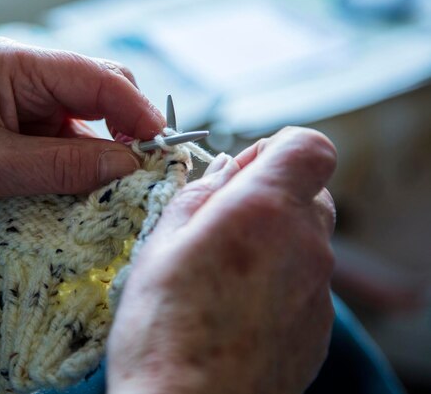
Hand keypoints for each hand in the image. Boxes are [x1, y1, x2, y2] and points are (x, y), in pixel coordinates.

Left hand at [0, 39, 163, 319]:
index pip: (93, 76)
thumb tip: (129, 166)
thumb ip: (63, 165)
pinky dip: (84, 169)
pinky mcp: (20, 143)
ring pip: (87, 125)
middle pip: (97, 93)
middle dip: (126, 127)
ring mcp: (23, 114)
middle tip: (146, 168)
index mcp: (13, 66)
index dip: (134, 108)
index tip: (160, 145)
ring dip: (106, 153)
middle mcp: (23, 83)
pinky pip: (69, 150)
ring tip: (120, 187)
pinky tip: (90, 191)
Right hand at [107, 127, 336, 393]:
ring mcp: (318, 291)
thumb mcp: (161, 243)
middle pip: (312, 194)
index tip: (247, 168)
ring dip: (275, 240)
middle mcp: (305, 246)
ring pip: (308, 241)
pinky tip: (238, 308)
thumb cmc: (164, 331)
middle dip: (274, 195)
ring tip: (225, 272)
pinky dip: (279, 281)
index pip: (309, 147)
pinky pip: (306, 284)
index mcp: (264, 211)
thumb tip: (225, 171)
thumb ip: (200, 195)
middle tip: (226, 221)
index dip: (279, 149)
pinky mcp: (318, 327)